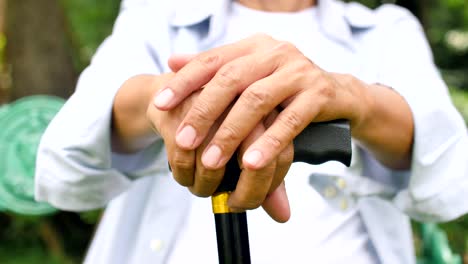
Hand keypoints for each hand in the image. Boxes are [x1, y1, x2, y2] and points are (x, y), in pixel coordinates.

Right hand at [147, 76, 292, 221]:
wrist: (178, 94)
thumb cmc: (217, 126)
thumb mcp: (246, 150)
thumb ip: (267, 181)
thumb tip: (282, 215)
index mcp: (270, 111)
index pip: (281, 156)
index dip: (266, 189)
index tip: (247, 201)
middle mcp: (248, 104)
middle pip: (253, 160)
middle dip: (244, 192)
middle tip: (232, 202)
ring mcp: (215, 105)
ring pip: (213, 163)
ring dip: (205, 186)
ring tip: (202, 188)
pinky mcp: (185, 107)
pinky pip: (184, 157)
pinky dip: (183, 175)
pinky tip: (184, 176)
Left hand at [153, 34, 366, 169]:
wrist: (339, 94)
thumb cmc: (286, 88)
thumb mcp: (251, 74)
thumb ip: (216, 68)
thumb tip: (172, 60)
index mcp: (254, 46)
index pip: (212, 59)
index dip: (184, 81)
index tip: (160, 103)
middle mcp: (275, 52)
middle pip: (230, 79)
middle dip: (203, 111)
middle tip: (183, 140)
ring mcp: (299, 71)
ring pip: (257, 100)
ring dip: (231, 133)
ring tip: (211, 161)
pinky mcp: (319, 93)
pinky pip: (290, 120)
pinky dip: (269, 142)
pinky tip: (251, 163)